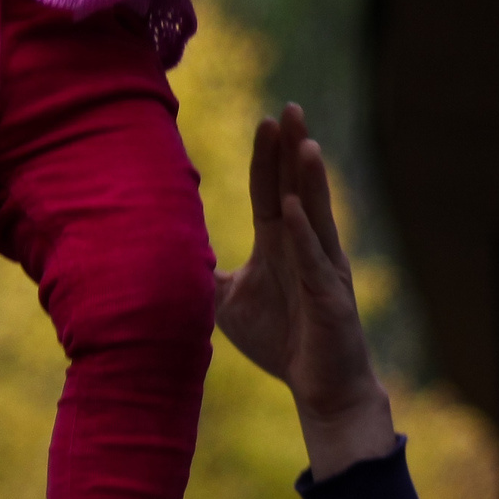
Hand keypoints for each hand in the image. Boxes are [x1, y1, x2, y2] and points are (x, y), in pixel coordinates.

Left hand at [210, 104, 394, 479]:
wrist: (320, 390)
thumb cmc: (281, 340)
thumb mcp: (229, 303)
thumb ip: (206, 274)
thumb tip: (168, 254)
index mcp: (280, 243)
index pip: (271, 191)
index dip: (267, 157)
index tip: (264, 119)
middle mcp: (305, 247)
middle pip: (299, 188)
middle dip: (292, 149)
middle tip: (290, 108)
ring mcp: (322, 269)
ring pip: (316, 215)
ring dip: (309, 180)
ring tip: (304, 143)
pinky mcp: (330, 298)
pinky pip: (316, 261)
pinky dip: (305, 235)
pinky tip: (297, 209)